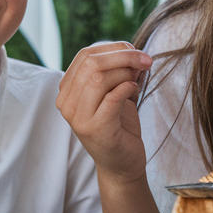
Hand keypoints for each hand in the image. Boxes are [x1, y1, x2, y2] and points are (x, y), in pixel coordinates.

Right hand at [56, 41, 151, 184]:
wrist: (122, 164)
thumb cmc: (119, 126)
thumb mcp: (114, 92)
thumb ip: (117, 71)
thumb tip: (132, 50)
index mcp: (67, 91)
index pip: (85, 55)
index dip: (113, 47)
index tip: (136, 50)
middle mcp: (66, 104)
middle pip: (92, 63)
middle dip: (123, 56)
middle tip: (145, 60)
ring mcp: (78, 118)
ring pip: (99, 78)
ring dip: (126, 71)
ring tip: (139, 77)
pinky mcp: (95, 129)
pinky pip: (112, 97)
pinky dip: (127, 87)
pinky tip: (134, 89)